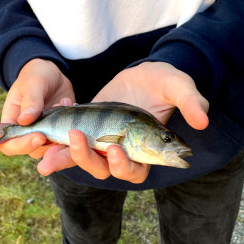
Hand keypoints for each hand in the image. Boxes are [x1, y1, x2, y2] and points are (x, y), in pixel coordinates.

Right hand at [0, 59, 74, 156]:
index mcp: (12, 122)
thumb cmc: (35, 75)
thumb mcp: (33, 83)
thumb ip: (30, 101)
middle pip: (33, 151)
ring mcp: (45, 132)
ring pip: (53, 148)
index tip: (39, 136)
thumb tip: (24, 121)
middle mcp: (27, 132)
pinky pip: (67, 138)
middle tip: (60, 130)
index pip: (9, 145)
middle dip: (48, 144)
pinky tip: (71, 104)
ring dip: (63, 134)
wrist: (52, 73)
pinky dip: (73, 126)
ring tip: (64, 106)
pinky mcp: (60, 130)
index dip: (23, 145)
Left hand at [36, 62, 208, 182]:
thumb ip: (191, 102)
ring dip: (63, 156)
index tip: (115, 149)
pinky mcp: (85, 131)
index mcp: (146, 152)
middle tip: (76, 138)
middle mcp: (121, 154)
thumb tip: (202, 120)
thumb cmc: (166, 83)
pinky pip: (65, 142)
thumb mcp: (179, 87)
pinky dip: (53, 141)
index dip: (123, 166)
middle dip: (86, 158)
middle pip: (101, 169)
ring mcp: (100, 144)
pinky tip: (42, 130)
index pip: (135, 171)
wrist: (145, 73)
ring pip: (80, 160)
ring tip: (46, 149)